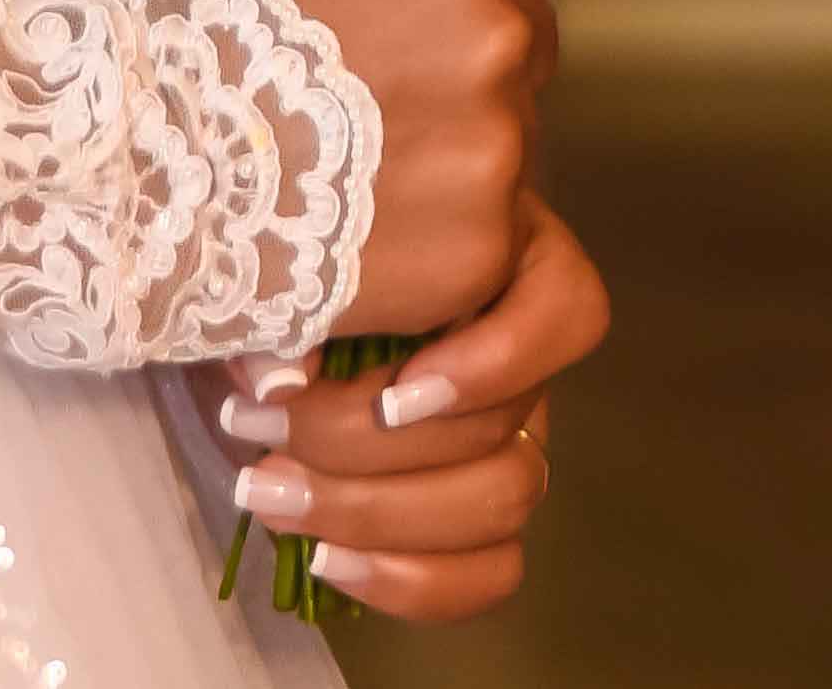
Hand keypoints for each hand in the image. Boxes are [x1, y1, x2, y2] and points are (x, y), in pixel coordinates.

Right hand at [168, 0, 584, 338]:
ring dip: (457, 139)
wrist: (139, 164)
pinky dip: (448, 231)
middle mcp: (499, 33)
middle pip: (528, 32)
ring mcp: (498, 149)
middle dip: (470, 45)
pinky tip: (377, 226)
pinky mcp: (482, 248)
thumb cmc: (189, 9)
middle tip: (379, 70)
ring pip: (512, 132)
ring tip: (356, 155)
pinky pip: (497, 231)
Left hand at [216, 186, 612, 624]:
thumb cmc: (298, 251)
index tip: (391, 394)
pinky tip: (321, 558)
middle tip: (265, 430)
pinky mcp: (486, 517)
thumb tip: (280, 382)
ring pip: (502, 504)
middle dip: (370, 449)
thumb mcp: (297, 253)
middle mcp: (523, 354)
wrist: (278, 294)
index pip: (566, 313)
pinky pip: (489, 574)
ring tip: (269, 490)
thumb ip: (297, 299)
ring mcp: (514, 437)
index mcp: (506, 259)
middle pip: (504, 432)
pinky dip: (406, 581)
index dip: (490, 367)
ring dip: (374, 513)